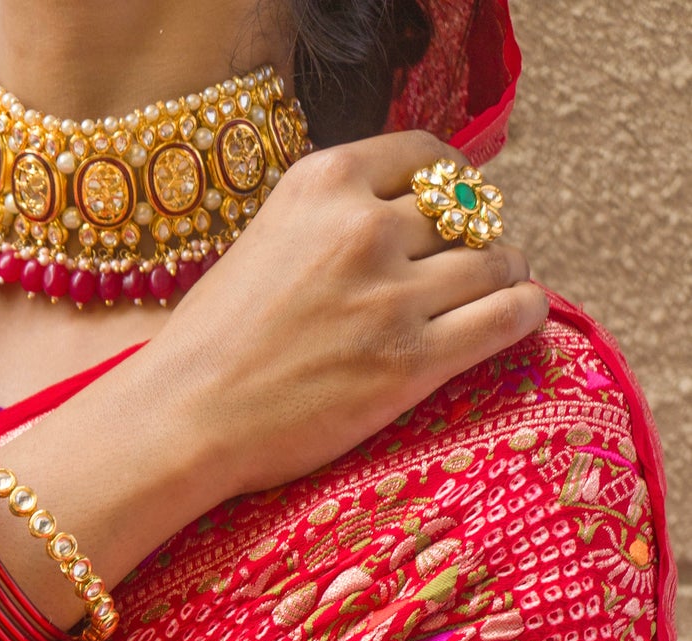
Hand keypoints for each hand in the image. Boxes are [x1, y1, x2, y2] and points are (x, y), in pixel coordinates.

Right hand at [0, 131, 545, 626]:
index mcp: (325, 182)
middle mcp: (365, 227)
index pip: (426, 156)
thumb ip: (330, 220)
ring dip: (503, 274)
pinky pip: (505, 316)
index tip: (457, 205)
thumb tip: (402, 218)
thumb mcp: (266, 240)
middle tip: (469, 265)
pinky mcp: (411, 361)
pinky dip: (524, 310)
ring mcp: (392, 295)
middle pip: (464, 212)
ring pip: (494, 262)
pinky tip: (521, 314)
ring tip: (495, 293)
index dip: (452, 181)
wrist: (183, 417)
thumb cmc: (211, 344)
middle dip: (474, 237)